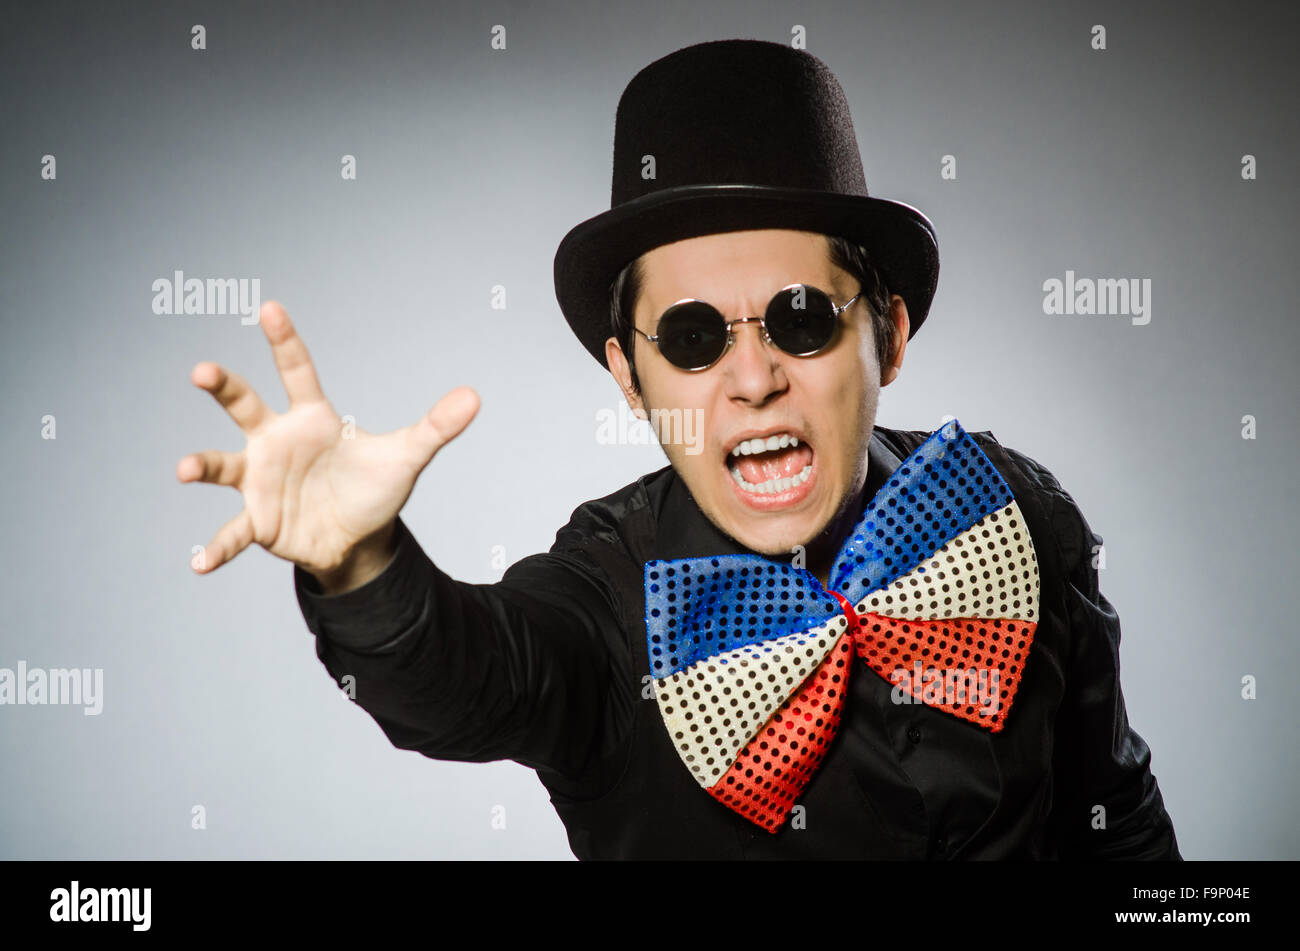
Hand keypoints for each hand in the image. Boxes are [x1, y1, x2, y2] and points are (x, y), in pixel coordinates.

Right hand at [177, 301, 478, 584]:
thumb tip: (475, 396)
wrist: (359, 538)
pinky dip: (217, 549)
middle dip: (223, 386)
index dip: (285, 341)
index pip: (298, 371)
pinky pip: (232, 534)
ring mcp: (261, 481)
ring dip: (203, 465)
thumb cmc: (373, 487)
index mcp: (311, 419)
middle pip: (244, 406)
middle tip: (201, 370)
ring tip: (186, 469)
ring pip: (224, 465)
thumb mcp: (407, 456)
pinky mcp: (258, 521)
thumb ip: (436, 426)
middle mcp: (277, 442)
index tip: (270, 308)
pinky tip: (201, 564)